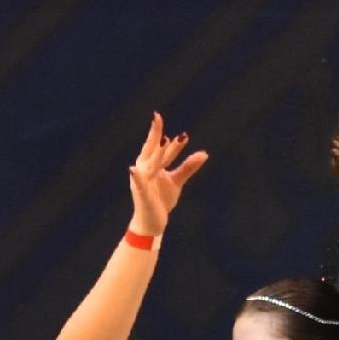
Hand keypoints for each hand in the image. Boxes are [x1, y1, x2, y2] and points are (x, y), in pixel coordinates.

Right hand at [126, 113, 208, 237]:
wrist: (152, 222)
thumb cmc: (161, 200)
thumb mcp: (177, 181)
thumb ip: (188, 167)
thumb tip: (204, 153)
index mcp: (151, 165)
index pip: (158, 147)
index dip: (160, 133)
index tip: (160, 117)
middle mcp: (144, 170)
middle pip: (152, 150)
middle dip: (155, 135)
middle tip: (158, 117)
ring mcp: (142, 181)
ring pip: (149, 164)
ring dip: (155, 153)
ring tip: (162, 139)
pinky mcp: (142, 194)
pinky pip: (139, 184)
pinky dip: (138, 177)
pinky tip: (134, 170)